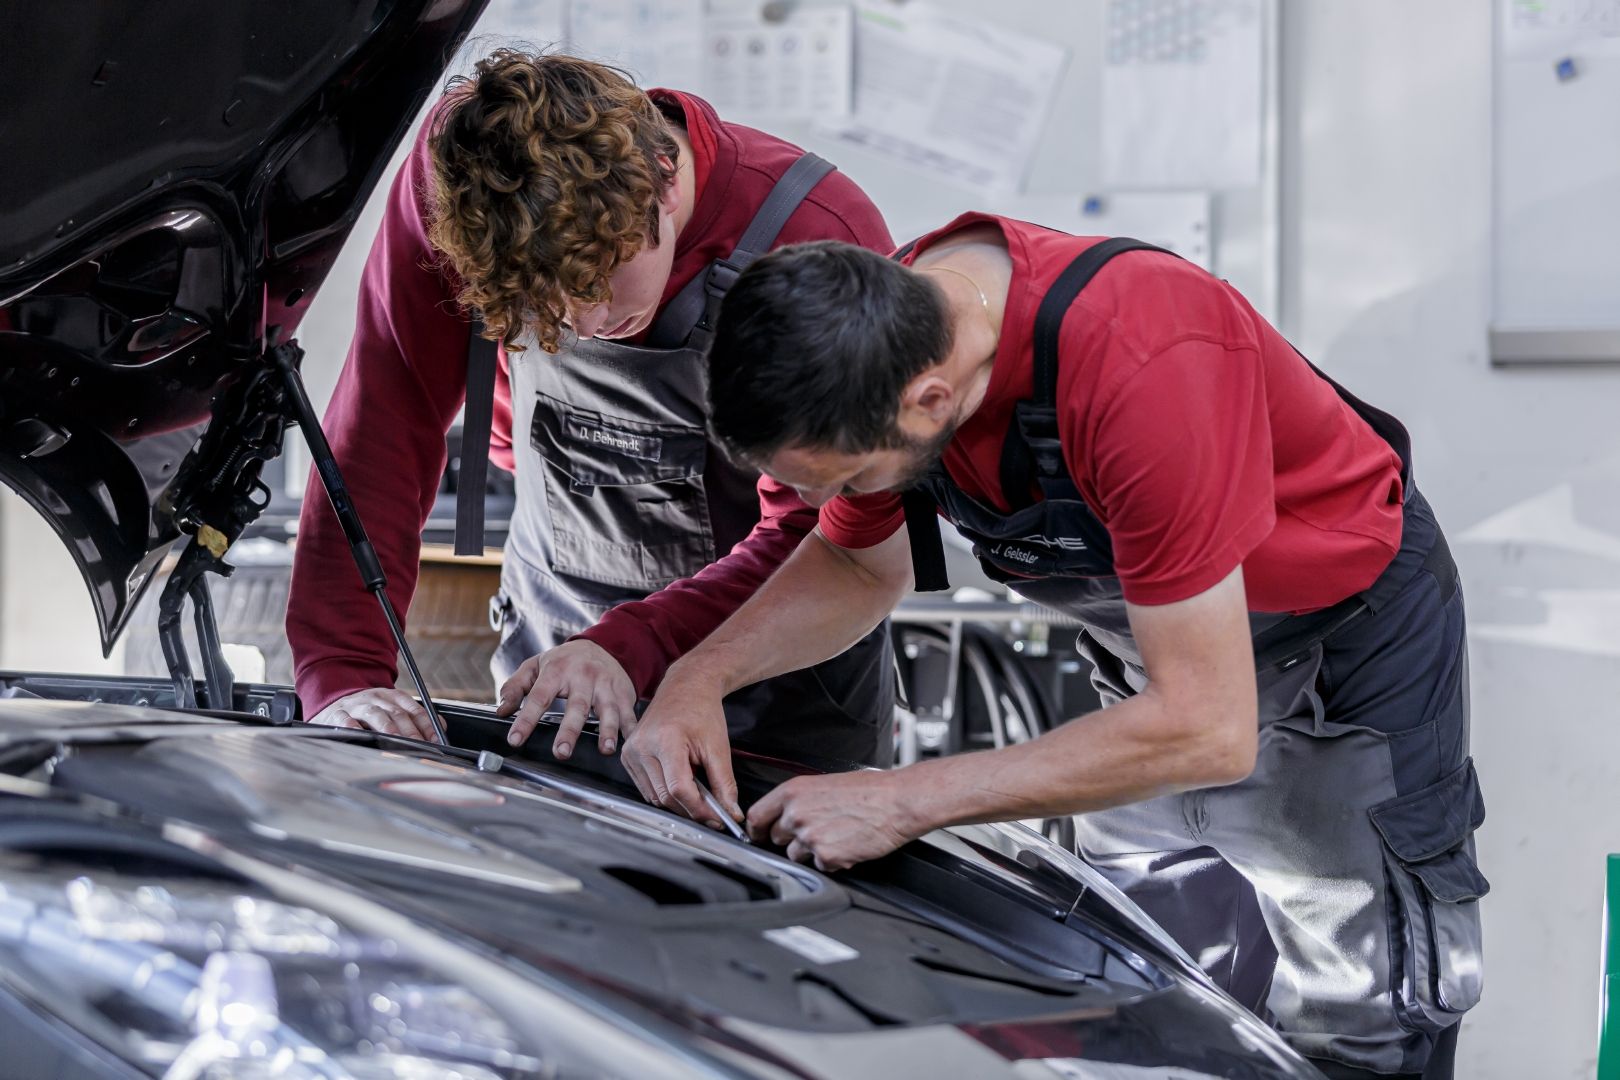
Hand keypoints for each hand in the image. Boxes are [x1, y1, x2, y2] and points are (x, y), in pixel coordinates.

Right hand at [310, 687, 435, 740]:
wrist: (332, 704)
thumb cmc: (367, 712)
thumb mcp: (389, 709)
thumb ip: (412, 718)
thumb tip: (440, 730)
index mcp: (391, 696)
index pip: (413, 709)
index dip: (426, 724)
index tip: (436, 740)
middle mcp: (375, 698)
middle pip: (397, 713)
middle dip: (411, 731)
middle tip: (421, 747)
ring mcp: (356, 705)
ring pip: (375, 714)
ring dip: (388, 728)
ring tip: (397, 741)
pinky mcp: (337, 714)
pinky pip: (346, 720)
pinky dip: (353, 727)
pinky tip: (359, 735)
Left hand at [497, 640, 636, 757]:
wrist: (605, 645)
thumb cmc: (565, 661)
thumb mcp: (535, 665)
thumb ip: (516, 686)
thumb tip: (502, 710)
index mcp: (557, 670)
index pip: (539, 697)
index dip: (526, 719)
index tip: (515, 739)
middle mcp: (583, 677)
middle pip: (577, 706)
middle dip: (570, 730)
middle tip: (561, 752)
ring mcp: (606, 685)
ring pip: (607, 709)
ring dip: (607, 730)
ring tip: (605, 749)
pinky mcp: (624, 692)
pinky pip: (628, 712)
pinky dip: (631, 727)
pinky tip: (631, 742)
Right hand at [620, 664, 738, 829]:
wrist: (685, 688)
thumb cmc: (702, 711)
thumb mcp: (719, 747)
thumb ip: (725, 784)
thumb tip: (731, 814)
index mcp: (665, 740)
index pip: (678, 789)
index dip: (699, 809)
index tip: (716, 818)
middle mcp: (642, 746)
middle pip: (665, 797)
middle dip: (690, 809)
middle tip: (713, 811)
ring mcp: (631, 752)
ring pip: (654, 797)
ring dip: (677, 802)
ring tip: (697, 789)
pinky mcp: (627, 757)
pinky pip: (646, 788)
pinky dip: (665, 792)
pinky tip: (681, 780)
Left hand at [747, 770, 918, 871]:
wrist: (897, 802)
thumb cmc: (870, 790)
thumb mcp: (826, 783)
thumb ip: (801, 799)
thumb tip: (788, 813)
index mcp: (793, 792)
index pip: (756, 816)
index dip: (757, 829)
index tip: (760, 835)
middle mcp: (796, 814)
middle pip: (776, 838)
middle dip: (792, 839)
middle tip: (817, 831)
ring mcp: (810, 837)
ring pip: (797, 855)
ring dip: (813, 851)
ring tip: (837, 835)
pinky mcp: (827, 856)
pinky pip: (821, 866)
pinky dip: (833, 860)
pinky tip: (848, 844)